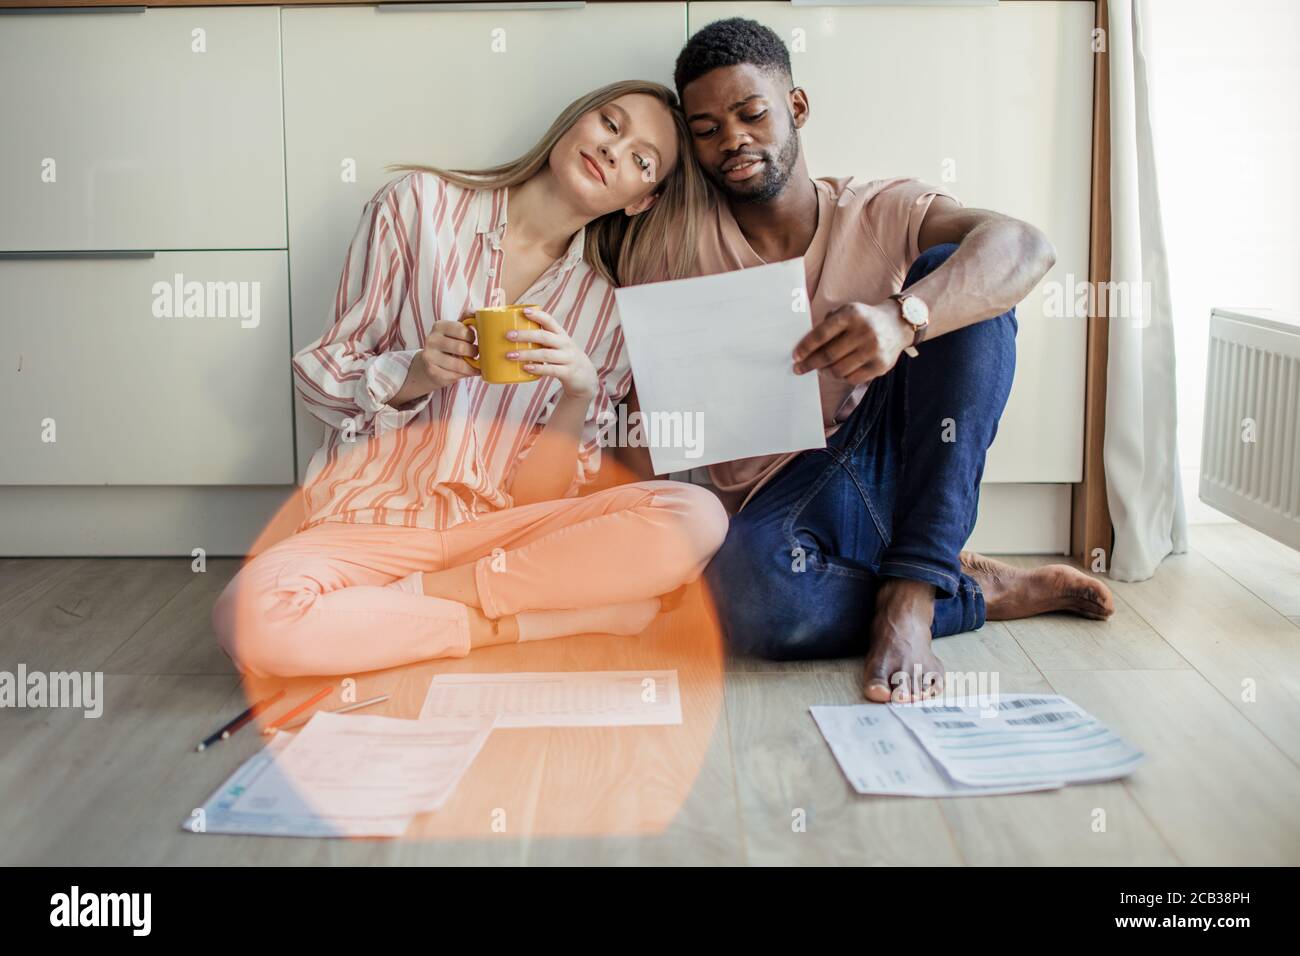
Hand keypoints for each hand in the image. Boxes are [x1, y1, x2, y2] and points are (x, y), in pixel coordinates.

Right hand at [413, 319, 480, 390]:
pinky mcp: (432, 371)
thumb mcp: (455, 330)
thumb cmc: (448, 344)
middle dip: (473, 352)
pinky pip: (455, 375)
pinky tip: (466, 372)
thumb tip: (476, 311)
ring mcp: (429, 356)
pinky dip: (464, 375)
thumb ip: (466, 319)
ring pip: (459, 364)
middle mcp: (431, 339)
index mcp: (439, 326)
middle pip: (462, 348)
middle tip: (475, 353)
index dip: (472, 337)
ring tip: (473, 364)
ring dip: (471, 366)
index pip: (463, 330)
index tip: (472, 340)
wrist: (428, 363)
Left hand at [506, 307, 597, 399]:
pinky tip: (526, 367)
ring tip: (510, 355)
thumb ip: (541, 339)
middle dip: (525, 335)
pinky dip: (538, 368)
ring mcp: (567, 358)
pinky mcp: (568, 372)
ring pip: (545, 354)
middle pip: (544, 336)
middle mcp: (565, 344)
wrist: (585, 376)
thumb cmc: (563, 357)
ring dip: (526, 354)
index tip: (524, 311)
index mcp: (561, 334)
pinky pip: (551, 370)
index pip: (550, 321)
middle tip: (508, 335)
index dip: (537, 315)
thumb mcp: (557, 345)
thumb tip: (513, 334)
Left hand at [791, 301, 912, 384]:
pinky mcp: (881, 365)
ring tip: (819, 369)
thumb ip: (827, 324)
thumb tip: (804, 347)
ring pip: (839, 370)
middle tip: (799, 369)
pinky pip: (852, 378)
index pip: (822, 334)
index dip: (806, 347)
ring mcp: (874, 350)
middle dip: (810, 364)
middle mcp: (864, 331)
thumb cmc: (863, 319)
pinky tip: (836, 372)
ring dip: (824, 372)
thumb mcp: (847, 312)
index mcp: (852, 314)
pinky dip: (840, 377)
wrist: (897, 324)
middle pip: (829, 355)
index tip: (795, 356)